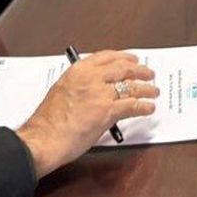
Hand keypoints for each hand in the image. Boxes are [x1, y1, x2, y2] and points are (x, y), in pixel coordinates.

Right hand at [15, 50, 157, 178]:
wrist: (43, 139)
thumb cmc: (48, 122)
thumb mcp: (62, 91)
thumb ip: (80, 86)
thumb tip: (97, 89)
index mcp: (77, 71)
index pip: (107, 56)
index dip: (123, 57)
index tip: (132, 59)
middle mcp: (90, 78)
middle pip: (123, 68)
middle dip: (140, 71)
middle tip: (149, 73)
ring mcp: (100, 94)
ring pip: (131, 86)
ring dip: (146, 89)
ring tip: (153, 91)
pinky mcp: (107, 111)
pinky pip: (132, 105)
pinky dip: (143, 106)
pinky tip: (148, 108)